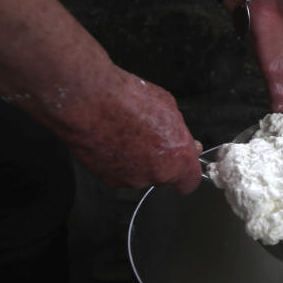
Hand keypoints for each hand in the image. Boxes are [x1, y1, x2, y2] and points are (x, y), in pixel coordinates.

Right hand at [58, 68, 202, 192]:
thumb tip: (184, 140)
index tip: (182, 160)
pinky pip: (119, 173)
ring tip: (126, 135)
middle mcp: (157, 174)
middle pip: (164, 176)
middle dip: (159, 161)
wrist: (91, 102)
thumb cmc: (128, 100)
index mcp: (178, 158)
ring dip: (137, 160)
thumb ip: (179, 132)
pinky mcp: (109, 179)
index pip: (190, 181)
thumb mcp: (169, 107)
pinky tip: (111, 140)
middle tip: (149, 137)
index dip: (185, 171)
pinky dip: (117, 161)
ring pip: (140, 175)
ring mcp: (132, 179)